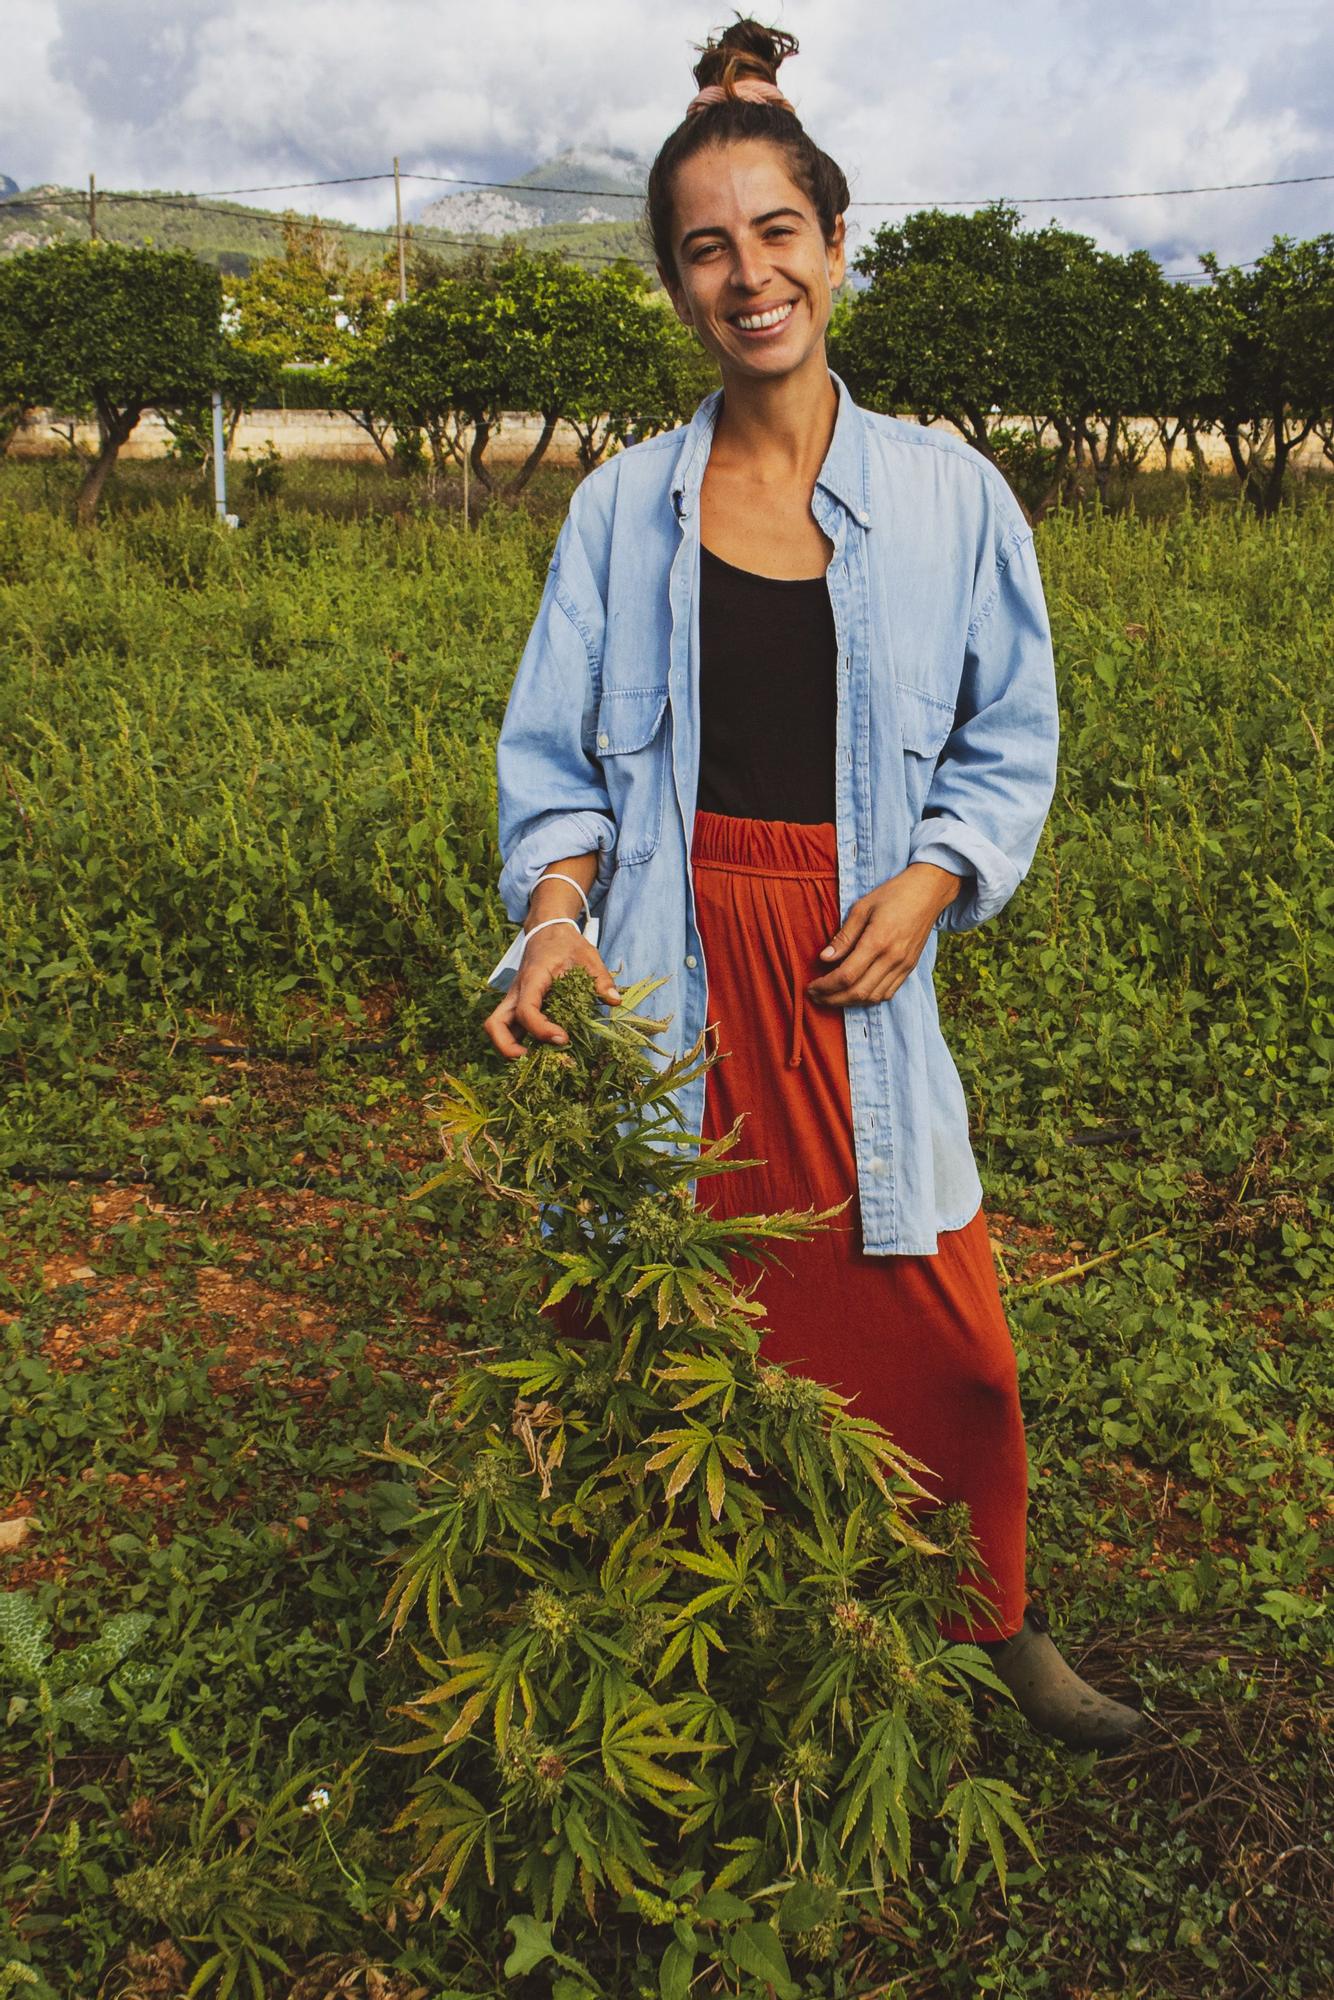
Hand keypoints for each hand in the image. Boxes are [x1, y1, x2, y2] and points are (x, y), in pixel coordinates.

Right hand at [483, 924, 621, 1059]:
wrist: (549, 931)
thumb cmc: (566, 943)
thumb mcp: (588, 956)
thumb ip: (601, 979)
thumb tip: (615, 1001)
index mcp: (533, 979)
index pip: (526, 1010)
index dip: (541, 1029)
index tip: (563, 1039)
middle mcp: (517, 992)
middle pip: (495, 1024)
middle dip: (508, 1048)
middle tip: (534, 1058)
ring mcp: (514, 999)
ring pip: (496, 1027)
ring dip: (509, 1047)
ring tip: (536, 1057)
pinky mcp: (518, 1004)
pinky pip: (509, 1026)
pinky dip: (518, 1041)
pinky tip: (541, 1048)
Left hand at [805, 863, 961, 1008]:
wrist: (928, 892)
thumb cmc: (893, 894)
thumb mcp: (862, 908)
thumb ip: (844, 937)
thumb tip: (825, 958)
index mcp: (878, 941)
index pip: (846, 975)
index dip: (826, 986)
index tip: (811, 987)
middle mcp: (892, 958)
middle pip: (858, 992)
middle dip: (833, 999)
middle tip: (816, 996)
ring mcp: (903, 965)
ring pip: (873, 997)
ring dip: (849, 1002)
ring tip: (831, 997)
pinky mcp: (910, 968)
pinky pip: (888, 993)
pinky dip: (869, 999)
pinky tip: (855, 993)